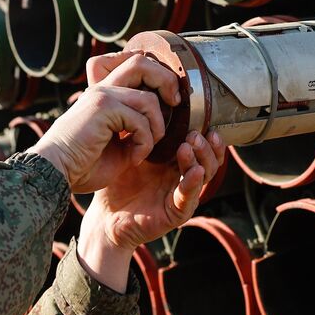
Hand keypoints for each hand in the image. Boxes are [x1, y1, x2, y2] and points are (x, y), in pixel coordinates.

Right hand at [27, 50, 179, 193]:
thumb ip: (135, 128)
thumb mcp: (118, 144)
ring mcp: (102, 95)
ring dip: (156, 127)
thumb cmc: (83, 165)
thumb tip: (158, 125)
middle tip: (174, 103)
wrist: (55, 173)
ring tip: (145, 148)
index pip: (134, 63)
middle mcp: (102, 88)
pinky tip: (134, 158)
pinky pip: (140, 119)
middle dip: (166, 81)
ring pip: (148, 97)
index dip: (157, 74)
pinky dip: (144, 142)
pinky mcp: (103, 107)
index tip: (169, 99)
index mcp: (105, 93)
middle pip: (142, 62)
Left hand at [76, 130, 224, 289]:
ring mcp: (181, 195)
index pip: (200, 145)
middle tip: (194, 133)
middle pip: (209, 158)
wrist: (104, 216)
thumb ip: (140, 131)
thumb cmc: (117, 183)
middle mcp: (182, 177)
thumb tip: (143, 98)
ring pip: (204, 175)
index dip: (205, 133)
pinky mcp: (176, 213)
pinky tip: (195, 171)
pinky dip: (193, 184)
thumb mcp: (129, 152)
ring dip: (201, 159)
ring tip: (189, 147)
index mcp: (175, 162)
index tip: (200, 118)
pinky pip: (189, 198)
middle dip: (205, 145)